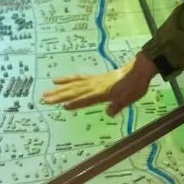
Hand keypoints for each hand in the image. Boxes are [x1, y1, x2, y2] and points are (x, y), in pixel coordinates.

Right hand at [41, 52, 157, 116]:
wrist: (138, 70)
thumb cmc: (135, 86)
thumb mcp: (129, 98)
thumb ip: (118, 105)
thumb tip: (109, 113)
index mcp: (102, 92)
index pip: (86, 99)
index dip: (75, 103)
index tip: (62, 106)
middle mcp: (95, 86)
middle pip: (74, 91)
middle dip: (59, 96)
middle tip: (45, 99)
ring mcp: (94, 81)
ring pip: (73, 85)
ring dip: (59, 89)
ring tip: (47, 92)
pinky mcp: (95, 78)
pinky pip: (78, 78)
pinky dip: (68, 79)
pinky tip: (60, 81)